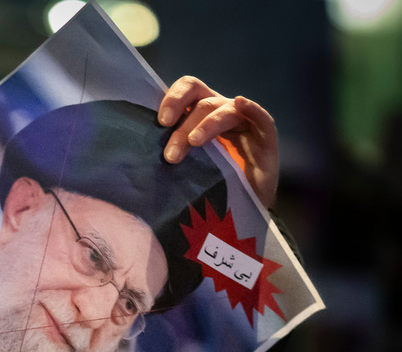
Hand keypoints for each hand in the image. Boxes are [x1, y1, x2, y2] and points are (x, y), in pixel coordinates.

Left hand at [158, 76, 278, 208]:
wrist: (237, 211)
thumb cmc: (204, 186)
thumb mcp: (182, 166)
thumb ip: (168, 150)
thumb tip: (136, 149)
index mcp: (200, 114)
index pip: (189, 90)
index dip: (174, 98)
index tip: (161, 122)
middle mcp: (222, 113)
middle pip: (202, 102)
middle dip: (184, 126)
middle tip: (171, 154)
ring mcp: (245, 124)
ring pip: (225, 111)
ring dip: (207, 125)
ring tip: (193, 143)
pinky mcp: (265, 139)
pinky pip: (262, 118)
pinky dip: (252, 108)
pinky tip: (241, 103)